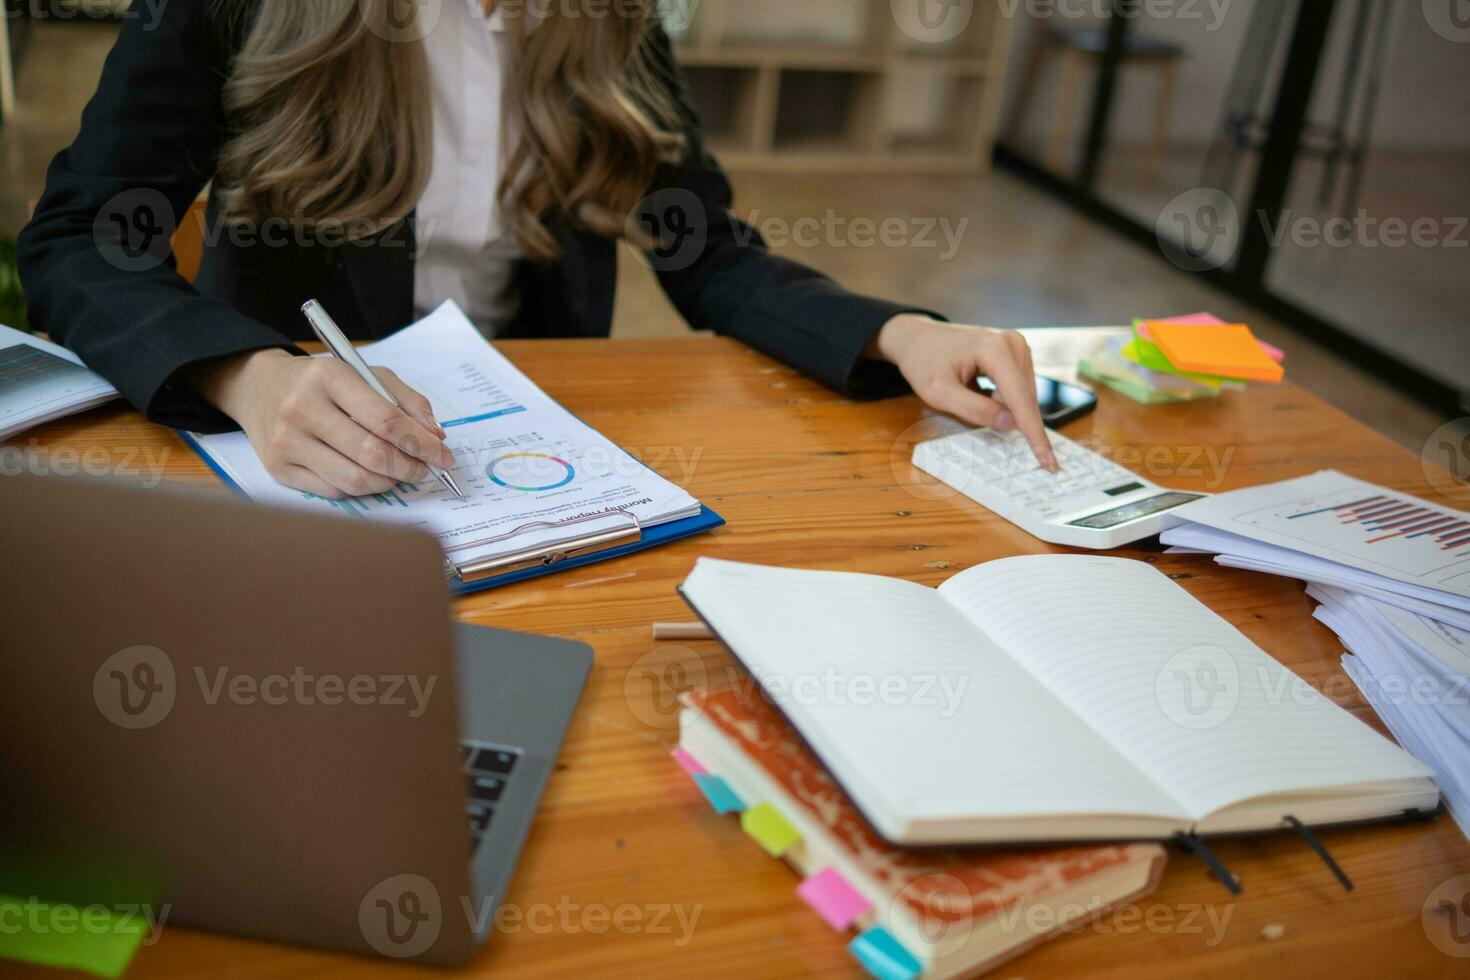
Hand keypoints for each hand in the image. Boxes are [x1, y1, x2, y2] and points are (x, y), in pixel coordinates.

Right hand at [187, 349, 455, 497]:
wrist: (259, 387)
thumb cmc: (321, 381)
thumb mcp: (365, 373)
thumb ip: (406, 400)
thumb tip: (435, 436)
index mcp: (329, 377)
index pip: (386, 420)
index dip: (421, 444)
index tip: (443, 456)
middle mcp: (302, 409)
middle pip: (372, 454)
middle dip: (409, 467)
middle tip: (423, 469)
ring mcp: (287, 442)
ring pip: (354, 479)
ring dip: (388, 482)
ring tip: (398, 472)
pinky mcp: (278, 468)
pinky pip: (334, 490)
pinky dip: (361, 487)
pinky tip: (368, 474)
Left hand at [871, 314, 1056, 470]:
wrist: (918, 338)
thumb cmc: (924, 362)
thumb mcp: (938, 393)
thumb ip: (974, 410)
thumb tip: (1010, 423)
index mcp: (994, 349)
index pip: (1020, 399)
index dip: (1034, 434)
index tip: (1048, 462)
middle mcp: (1013, 343)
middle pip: (1022, 399)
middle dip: (1000, 413)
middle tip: (966, 397)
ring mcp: (1017, 346)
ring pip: (1021, 397)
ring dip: (998, 406)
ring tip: (969, 388)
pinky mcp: (1017, 353)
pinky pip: (1017, 390)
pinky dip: (1000, 399)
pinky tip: (977, 386)